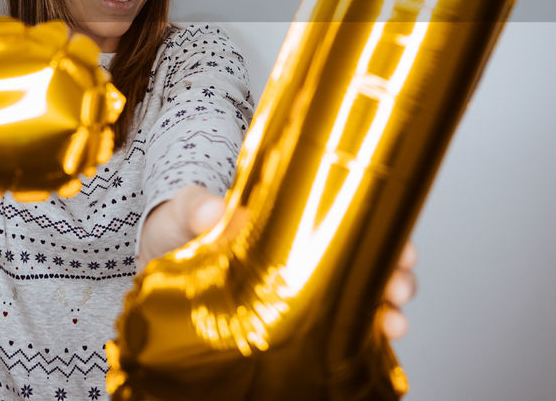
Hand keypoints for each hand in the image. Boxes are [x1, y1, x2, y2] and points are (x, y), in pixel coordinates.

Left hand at [138, 185, 417, 339]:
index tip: (400, 246)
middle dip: (395, 274)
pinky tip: (374, 346)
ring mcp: (298, 286)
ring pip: (359, 295)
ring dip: (384, 309)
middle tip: (399, 288)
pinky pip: (334, 328)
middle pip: (366, 258)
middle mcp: (304, 250)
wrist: (154, 263)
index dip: (382, 231)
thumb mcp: (182, 212)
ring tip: (392, 323)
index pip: (348, 216)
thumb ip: (193, 209)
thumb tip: (211, 210)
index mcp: (287, 215)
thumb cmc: (175, 229)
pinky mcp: (285, 320)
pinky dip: (360, 337)